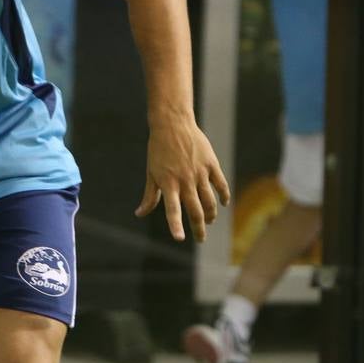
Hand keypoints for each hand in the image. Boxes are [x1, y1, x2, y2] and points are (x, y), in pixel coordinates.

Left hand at [135, 116, 230, 241]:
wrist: (172, 124)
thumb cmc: (158, 150)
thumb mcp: (151, 173)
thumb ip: (149, 196)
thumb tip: (139, 214)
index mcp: (168, 183)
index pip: (172, 209)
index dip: (176, 225)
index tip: (180, 238)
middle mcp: (185, 180)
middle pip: (196, 211)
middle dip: (199, 228)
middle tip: (200, 238)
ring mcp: (199, 173)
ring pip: (210, 201)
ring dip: (211, 214)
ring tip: (209, 221)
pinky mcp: (211, 164)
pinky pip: (221, 185)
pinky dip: (223, 196)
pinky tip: (223, 203)